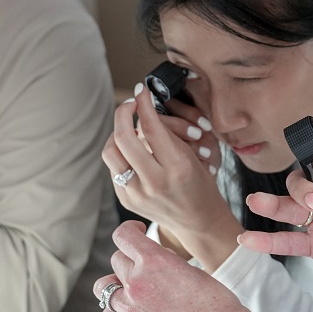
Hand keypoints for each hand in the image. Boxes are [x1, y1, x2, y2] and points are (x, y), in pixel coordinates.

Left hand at [96, 220, 258, 311]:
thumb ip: (167, 261)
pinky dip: (114, 311)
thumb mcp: (193, 270)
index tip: (136, 233)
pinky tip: (128, 311)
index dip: (129, 230)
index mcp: (155, 260)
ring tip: (131, 290)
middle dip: (131, 260)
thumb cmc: (216, 304)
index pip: (123, 236)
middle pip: (117, 260)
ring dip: (117, 283)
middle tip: (146, 268)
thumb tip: (156, 257)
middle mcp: (137, 281)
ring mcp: (130, 307)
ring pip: (104, 286)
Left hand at [102, 88, 229, 263]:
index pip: (152, 127)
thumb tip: (146, 109)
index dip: (144, 103)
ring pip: (110, 151)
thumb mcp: (195, 157)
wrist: (199, 221)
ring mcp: (136, 193)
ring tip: (127, 128)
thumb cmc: (202, 185)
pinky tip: (131, 150)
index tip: (142, 90)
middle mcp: (155, 182)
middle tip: (130, 103)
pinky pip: (114, 168)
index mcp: (178, 168)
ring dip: (116, 133)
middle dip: (123, 113)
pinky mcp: (125, 200)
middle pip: (123, 137)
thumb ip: (169, 135)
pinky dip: (121, 154)